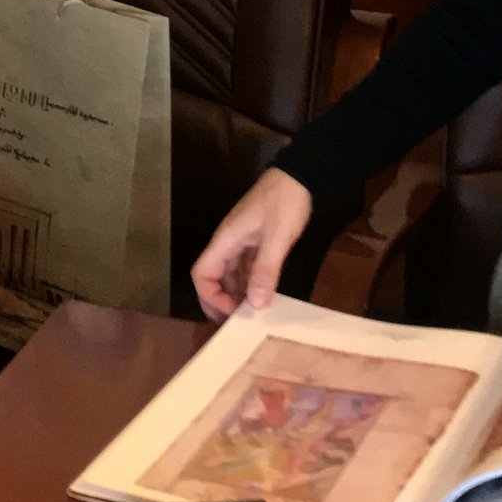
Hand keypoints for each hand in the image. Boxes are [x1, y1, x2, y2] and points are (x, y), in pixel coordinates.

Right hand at [190, 168, 312, 322]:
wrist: (300, 176)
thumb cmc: (284, 202)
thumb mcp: (277, 237)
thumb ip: (264, 270)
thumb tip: (254, 305)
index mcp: (225, 240)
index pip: (202, 274)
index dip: (210, 297)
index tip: (232, 313)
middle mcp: (229, 243)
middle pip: (213, 278)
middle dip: (221, 302)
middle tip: (239, 325)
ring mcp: (242, 243)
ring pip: (231, 275)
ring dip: (237, 295)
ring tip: (253, 317)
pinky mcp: (256, 243)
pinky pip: (246, 269)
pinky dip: (251, 285)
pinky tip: (264, 297)